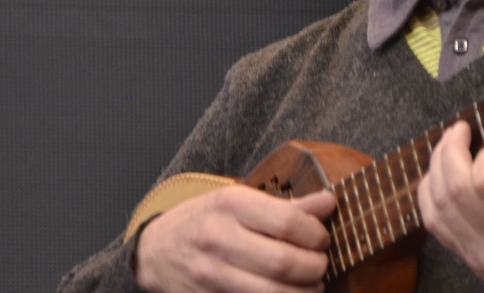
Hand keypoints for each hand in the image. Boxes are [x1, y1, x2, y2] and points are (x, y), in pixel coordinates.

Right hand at [135, 185, 336, 292]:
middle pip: (283, 262)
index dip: (316, 234)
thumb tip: (328, 203)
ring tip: (311, 285)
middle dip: (315, 267)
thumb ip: (285, 205)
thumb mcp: (238, 200)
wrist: (155, 251)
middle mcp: (218, 238)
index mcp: (230, 204)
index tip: (322, 238)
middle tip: (321, 265)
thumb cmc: (204, 220)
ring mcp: (212, 275)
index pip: (287, 222)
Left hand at [416, 121, 483, 292]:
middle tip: (458, 131)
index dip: (483, 153)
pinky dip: (428, 195)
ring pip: (438, 204)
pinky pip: (434, 224)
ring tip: (444, 149)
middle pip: (456, 187)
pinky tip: (435, 178)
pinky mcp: (470, 260)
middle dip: (450, 149)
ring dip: (436, 168)